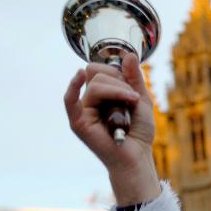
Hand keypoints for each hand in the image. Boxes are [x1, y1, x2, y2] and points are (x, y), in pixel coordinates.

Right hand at [63, 52, 159, 205]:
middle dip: (118, 82)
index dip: (119, 74)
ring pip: (95, 84)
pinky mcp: (78, 122)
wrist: (138, 156)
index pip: (102, 69)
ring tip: (130, 106)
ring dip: (118, 91)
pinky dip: (73, 86)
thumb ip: (134, 78)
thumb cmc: (138, 132)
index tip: (133, 90)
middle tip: (131, 100)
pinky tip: (79, 75)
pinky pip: (70, 100)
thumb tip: (129, 54)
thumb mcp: (141, 100)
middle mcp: (89, 99)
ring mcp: (82, 110)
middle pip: (96, 72)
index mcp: (101, 93)